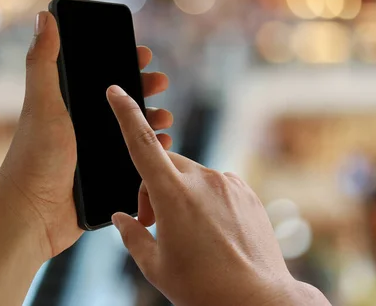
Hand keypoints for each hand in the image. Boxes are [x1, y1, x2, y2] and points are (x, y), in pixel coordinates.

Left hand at [0, 12, 172, 259]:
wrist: (34, 213)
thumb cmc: (34, 156)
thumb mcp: (42, 103)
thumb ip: (43, 61)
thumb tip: (44, 16)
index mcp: (69, 106)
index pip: (100, 75)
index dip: (122, 61)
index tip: (143, 52)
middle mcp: (83, 126)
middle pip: (121, 101)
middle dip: (144, 89)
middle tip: (160, 82)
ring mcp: (95, 152)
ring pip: (131, 130)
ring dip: (151, 120)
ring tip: (165, 118)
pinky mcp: (106, 177)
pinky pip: (135, 159)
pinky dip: (151, 151)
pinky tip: (163, 146)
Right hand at [106, 86, 330, 305]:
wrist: (258, 299)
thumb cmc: (203, 288)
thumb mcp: (156, 266)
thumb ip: (133, 236)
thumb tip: (123, 218)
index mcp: (173, 195)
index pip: (141, 144)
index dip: (125, 113)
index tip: (116, 91)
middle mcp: (203, 180)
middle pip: (164, 166)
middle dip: (152, 189)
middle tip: (153, 223)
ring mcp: (228, 183)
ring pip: (191, 177)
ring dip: (180, 196)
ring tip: (187, 233)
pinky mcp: (246, 192)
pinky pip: (216, 186)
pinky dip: (205, 200)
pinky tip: (212, 231)